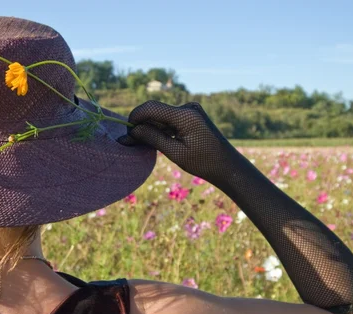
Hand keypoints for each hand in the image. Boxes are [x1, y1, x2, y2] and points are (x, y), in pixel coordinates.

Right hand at [117, 100, 235, 182]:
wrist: (227, 166)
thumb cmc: (203, 162)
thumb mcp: (175, 152)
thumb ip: (153, 138)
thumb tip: (131, 130)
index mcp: (185, 115)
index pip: (151, 108)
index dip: (135, 117)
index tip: (126, 133)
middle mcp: (187, 108)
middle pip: (155, 111)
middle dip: (140, 125)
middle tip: (128, 142)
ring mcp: (190, 111)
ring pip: (160, 116)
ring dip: (149, 128)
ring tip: (138, 144)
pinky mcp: (190, 116)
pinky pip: (169, 119)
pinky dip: (159, 129)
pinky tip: (153, 141)